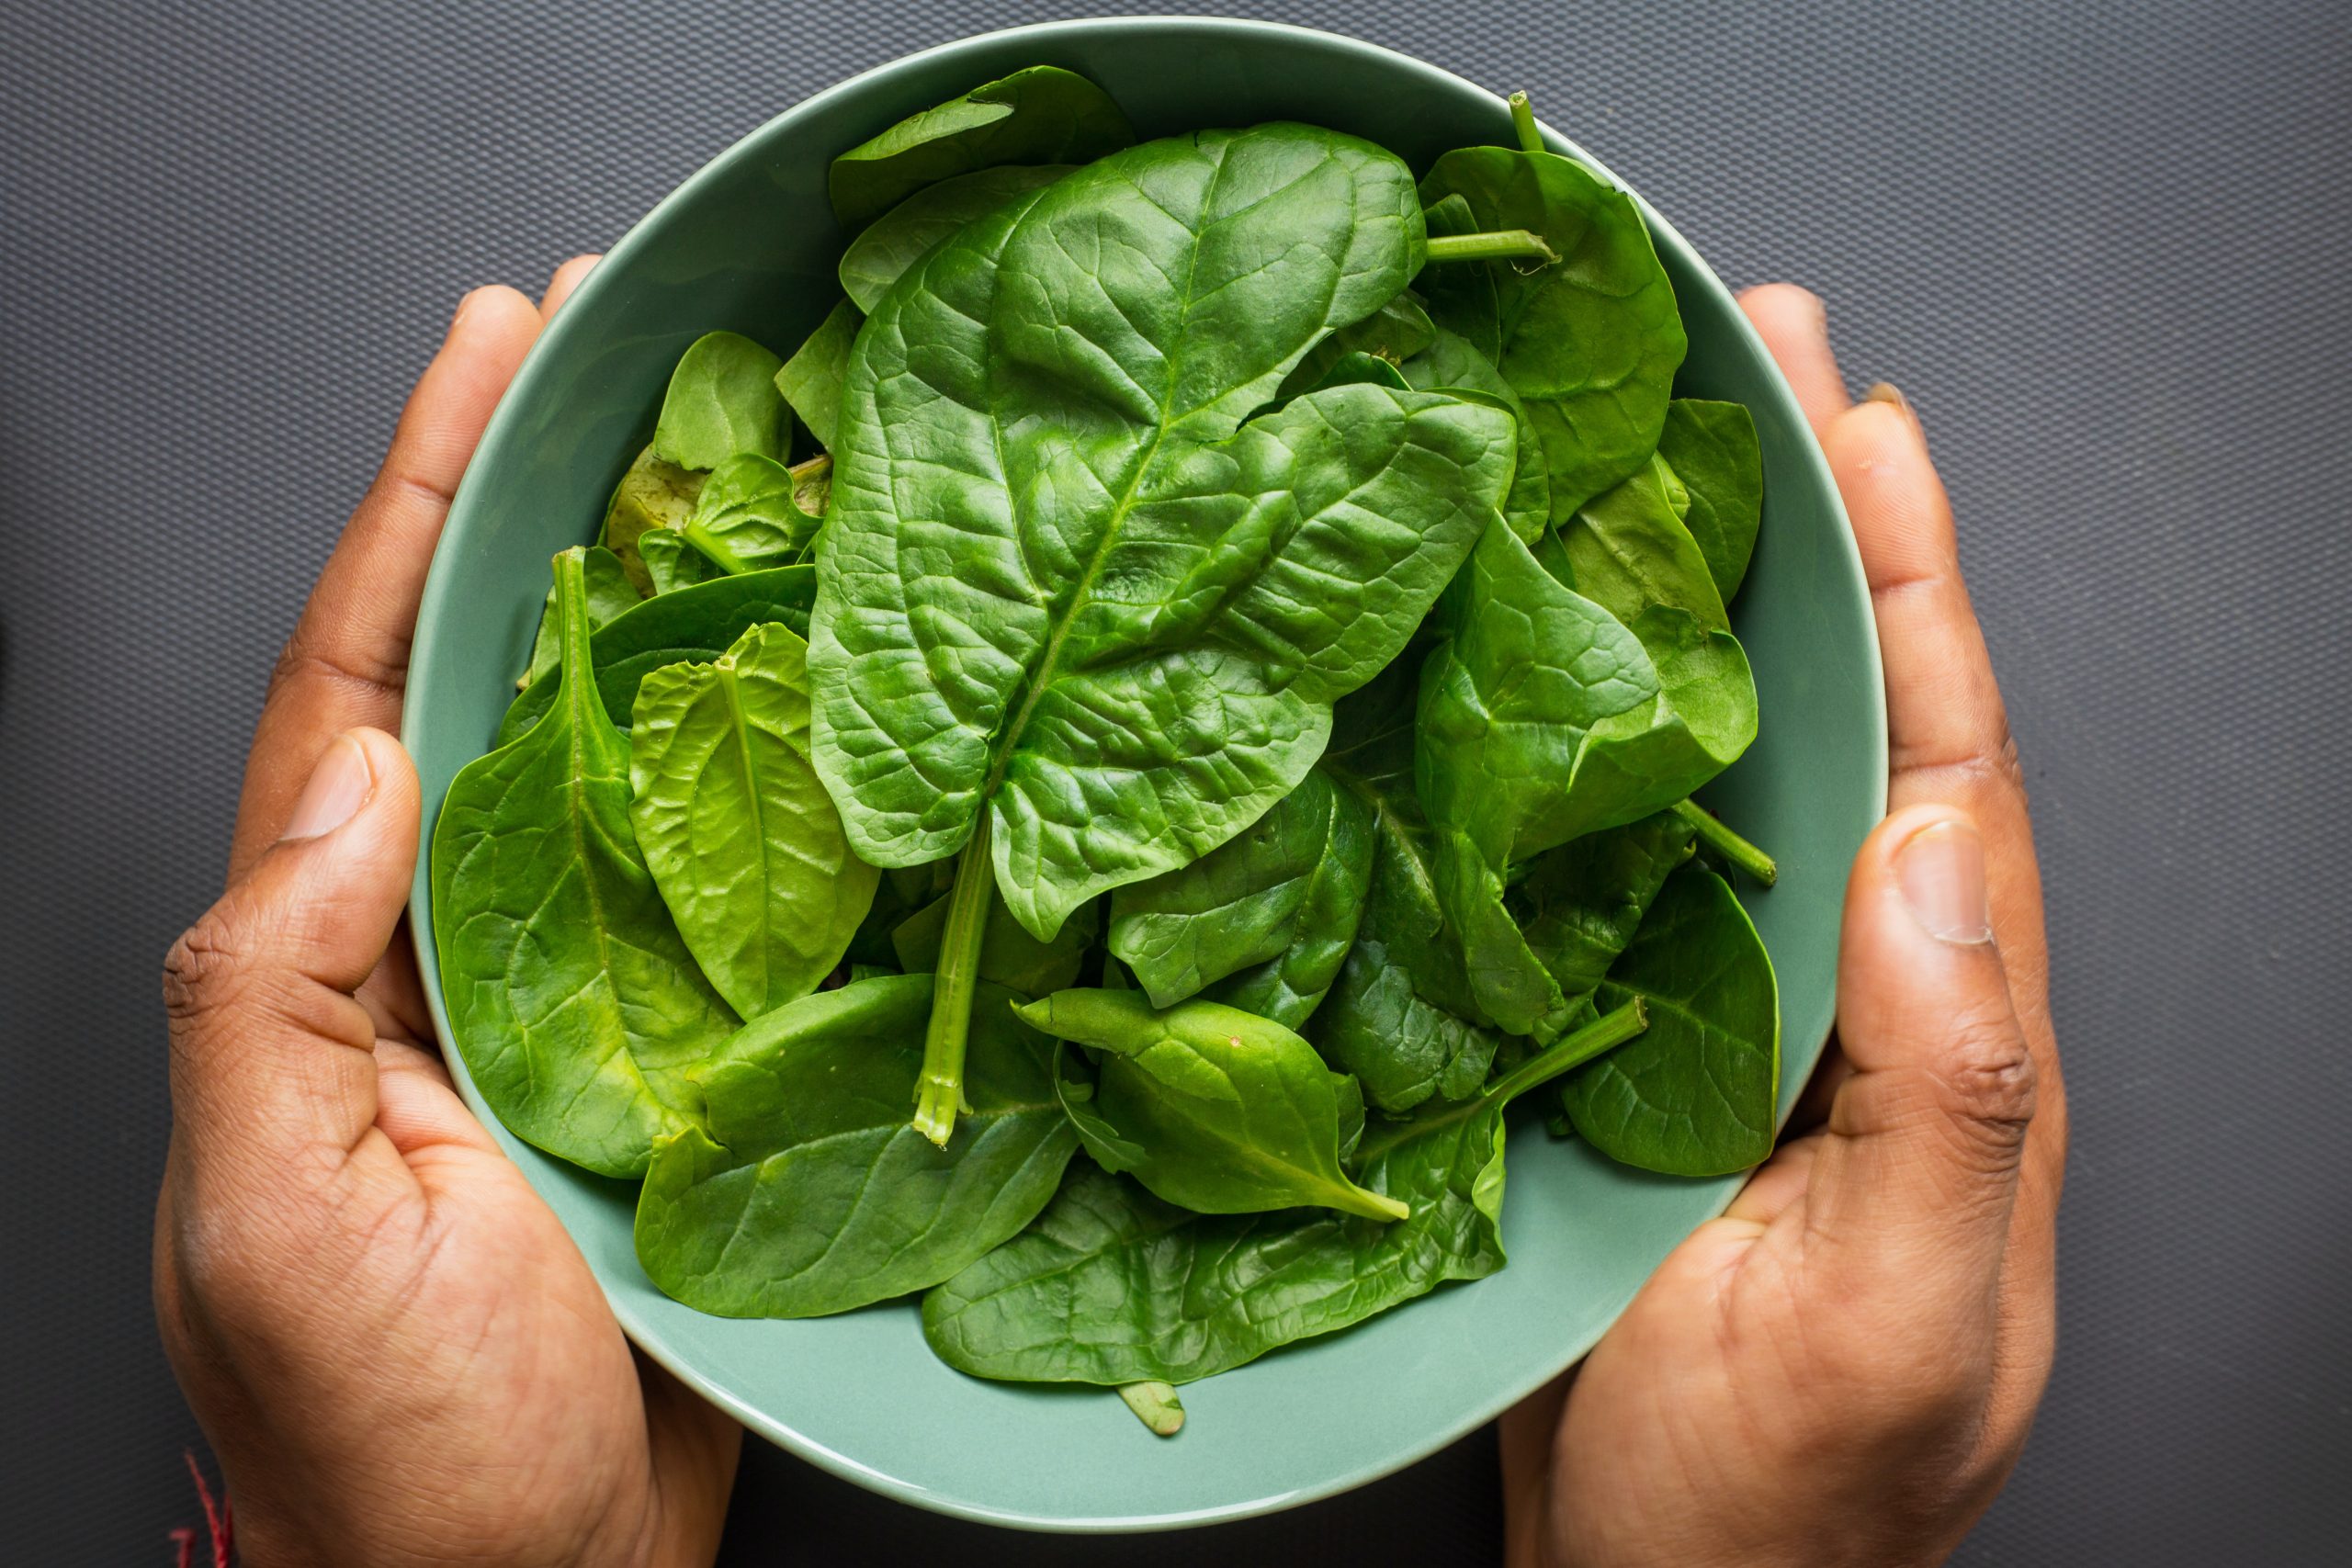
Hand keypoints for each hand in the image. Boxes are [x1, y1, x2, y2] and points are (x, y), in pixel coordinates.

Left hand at [153, 260, 741, 1567]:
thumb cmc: (392, 1448)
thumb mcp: (270, 1223)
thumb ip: (269, 995)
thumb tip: (350, 772)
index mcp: (329, 960)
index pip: (357, 681)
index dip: (415, 502)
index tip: (493, 350)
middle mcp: (444, 945)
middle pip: (488, 675)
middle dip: (535, 499)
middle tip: (621, 347)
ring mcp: (569, 993)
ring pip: (616, 755)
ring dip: (665, 604)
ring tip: (735, 462)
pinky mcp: (682, 1052)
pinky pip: (722, 876)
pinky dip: (766, 766)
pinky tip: (827, 689)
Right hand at [1502, 285, 2066, 1567]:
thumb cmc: (1781, 1509)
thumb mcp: (1899, 1321)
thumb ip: (1956, 1093)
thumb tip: (1938, 847)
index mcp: (1947, 1030)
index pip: (1946, 757)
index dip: (1908, 578)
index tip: (1859, 420)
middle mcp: (1848, 991)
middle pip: (1844, 716)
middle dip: (1811, 527)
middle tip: (1752, 356)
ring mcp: (1730, 1015)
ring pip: (1725, 766)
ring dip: (1694, 605)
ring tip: (1643, 451)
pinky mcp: (1619, 1049)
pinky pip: (1609, 861)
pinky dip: (1581, 740)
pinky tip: (1525, 661)